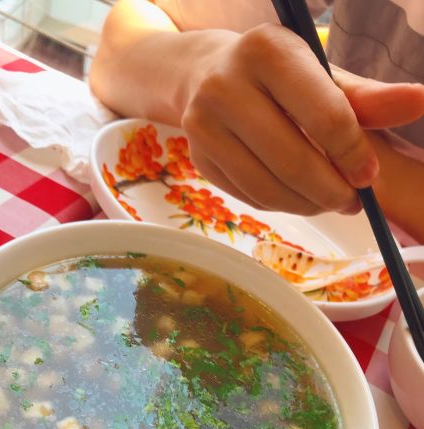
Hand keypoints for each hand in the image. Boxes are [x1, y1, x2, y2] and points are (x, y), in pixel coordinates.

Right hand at [180, 23, 423, 214]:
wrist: (206, 77)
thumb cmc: (278, 77)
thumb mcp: (323, 76)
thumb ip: (368, 98)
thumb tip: (419, 102)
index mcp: (268, 51)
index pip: (324, 114)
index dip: (353, 154)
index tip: (368, 176)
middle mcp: (225, 86)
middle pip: (293, 160)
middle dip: (332, 191)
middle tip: (352, 201)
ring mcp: (203, 126)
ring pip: (269, 188)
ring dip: (308, 205)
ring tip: (328, 201)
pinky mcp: (198, 159)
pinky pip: (250, 198)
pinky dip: (281, 206)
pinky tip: (296, 196)